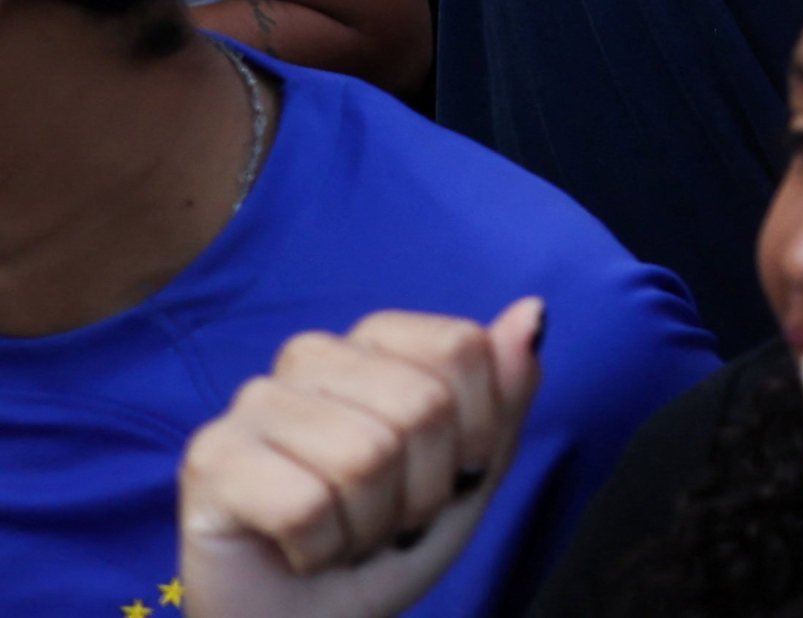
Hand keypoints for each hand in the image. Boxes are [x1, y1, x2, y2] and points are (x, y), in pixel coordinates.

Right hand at [177, 301, 542, 617]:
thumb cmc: (389, 543)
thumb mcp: (473, 472)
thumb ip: (505, 393)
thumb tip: (531, 311)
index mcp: (375, 342)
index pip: (460, 347)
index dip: (479, 429)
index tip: (458, 474)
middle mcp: (310, 356)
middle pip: (420, 405)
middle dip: (425, 490)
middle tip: (393, 520)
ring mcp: (253, 403)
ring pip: (364, 456)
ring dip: (371, 526)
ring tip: (347, 538)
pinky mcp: (210, 459)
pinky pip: (304, 505)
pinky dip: (322, 551)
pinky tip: (302, 554)